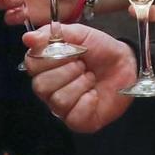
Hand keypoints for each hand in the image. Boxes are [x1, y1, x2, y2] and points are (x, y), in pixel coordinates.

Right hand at [22, 23, 136, 132]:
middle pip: (41, 86)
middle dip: (67, 71)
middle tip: (82, 65)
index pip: (31, 64)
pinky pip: (74, 116)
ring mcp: (61, 107)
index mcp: (45, 66)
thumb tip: (27, 38)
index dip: (50, 57)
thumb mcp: (79, 33)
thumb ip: (52, 34)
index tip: (69, 51)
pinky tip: (94, 94)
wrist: (126, 65)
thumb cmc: (100, 49)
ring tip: (90, 78)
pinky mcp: (77, 121)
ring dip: (80, 85)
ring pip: (58, 100)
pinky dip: (88, 102)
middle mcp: (49, 88)